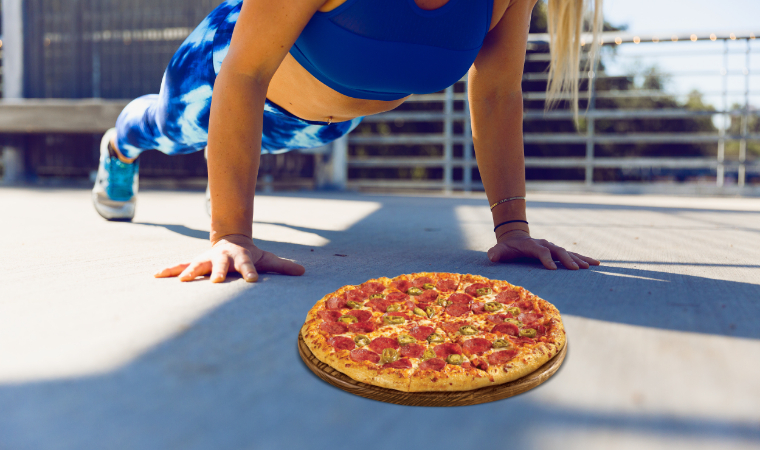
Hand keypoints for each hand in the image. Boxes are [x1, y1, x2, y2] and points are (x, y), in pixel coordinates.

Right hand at [154, 234, 304, 281]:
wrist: (230, 239)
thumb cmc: (250, 255)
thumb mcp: (267, 259)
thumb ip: (283, 266)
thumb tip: (303, 272)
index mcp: (241, 258)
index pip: (248, 266)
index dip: (250, 272)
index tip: (252, 281)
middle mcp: (222, 258)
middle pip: (220, 265)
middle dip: (218, 272)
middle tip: (215, 281)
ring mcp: (207, 260)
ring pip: (197, 265)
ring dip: (189, 272)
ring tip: (181, 280)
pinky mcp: (195, 263)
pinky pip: (179, 266)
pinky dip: (169, 270)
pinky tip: (156, 276)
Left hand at [487, 230, 599, 269]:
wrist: (515, 239)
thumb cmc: (507, 248)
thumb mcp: (499, 250)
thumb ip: (496, 253)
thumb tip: (492, 257)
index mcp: (532, 245)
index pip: (541, 251)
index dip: (546, 259)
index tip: (553, 269)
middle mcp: (545, 244)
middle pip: (558, 251)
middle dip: (567, 260)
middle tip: (577, 269)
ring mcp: (552, 248)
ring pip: (568, 252)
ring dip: (580, 259)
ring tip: (592, 266)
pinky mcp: (558, 252)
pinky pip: (572, 254)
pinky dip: (583, 258)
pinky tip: (596, 263)